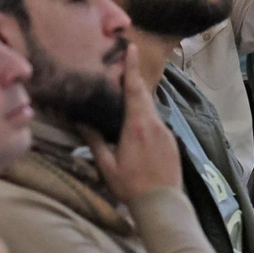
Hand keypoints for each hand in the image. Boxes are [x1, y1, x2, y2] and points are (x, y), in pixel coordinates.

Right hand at [79, 44, 180, 202]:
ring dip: (140, 103)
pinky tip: (138, 130)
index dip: (132, 67)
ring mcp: (166, 132)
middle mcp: (154, 123)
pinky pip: (158, 123)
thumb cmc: (131, 186)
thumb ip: (95, 141)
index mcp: (136, 125)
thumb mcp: (107, 165)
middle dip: (134, 81)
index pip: (134, 89)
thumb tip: (81, 122)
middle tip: (122, 70)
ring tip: (126, 99)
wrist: (163, 205)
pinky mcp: (172, 142)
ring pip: (151, 109)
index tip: (131, 47)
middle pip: (144, 95)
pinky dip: (147, 119)